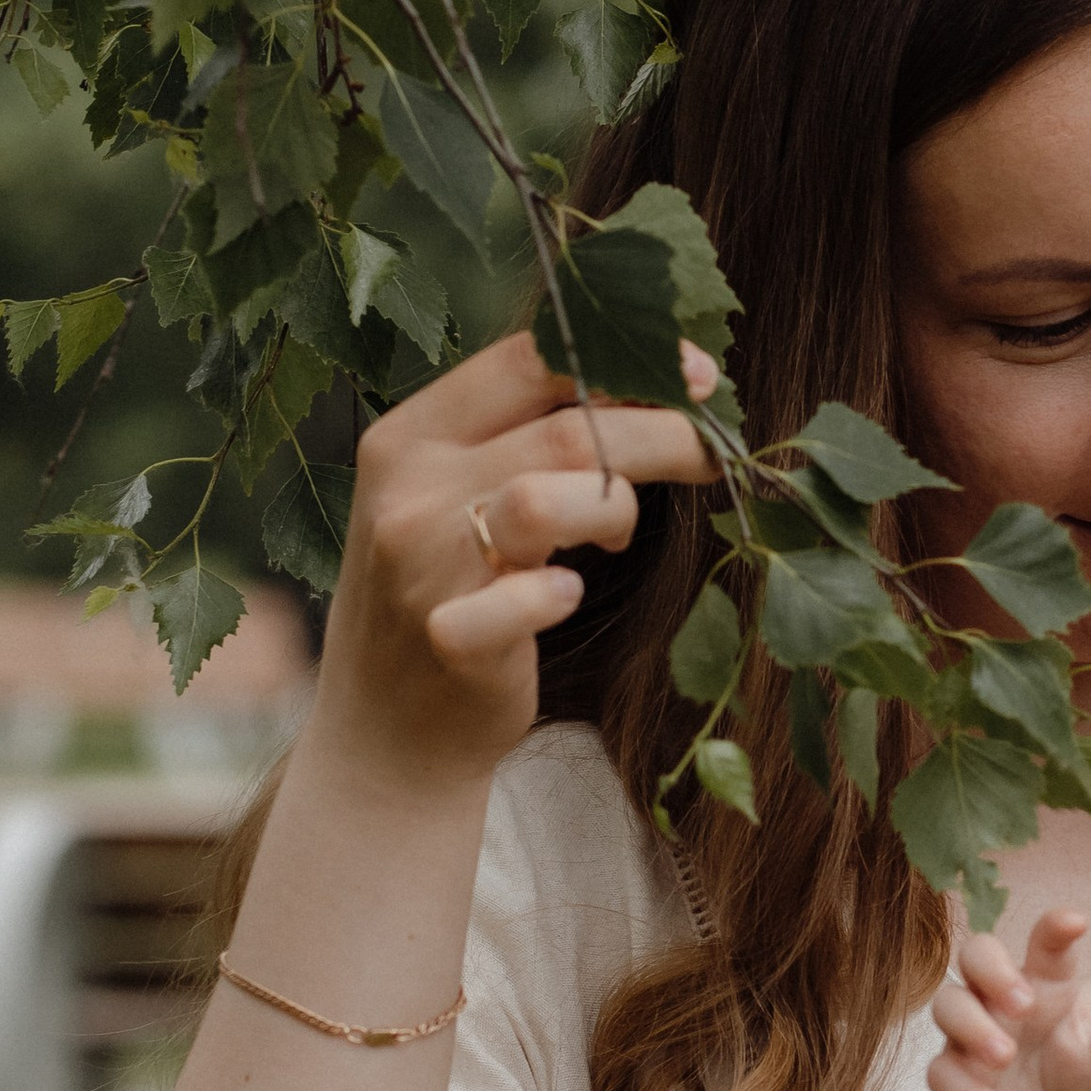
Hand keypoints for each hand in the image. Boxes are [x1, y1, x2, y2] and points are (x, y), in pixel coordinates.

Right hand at [311, 330, 719, 792]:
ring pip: (549, 497)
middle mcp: (407, 490)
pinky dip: (559, 595)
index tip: (696, 374)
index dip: (622, 359)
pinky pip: (528, 598)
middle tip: (706, 452)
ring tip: (616, 535)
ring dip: (612, 509)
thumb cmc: (444, 599)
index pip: (525, 360)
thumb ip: (521, 441)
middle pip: (565, 429)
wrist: (384, 731)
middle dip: (659, 433)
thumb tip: (643, 386)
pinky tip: (565, 598)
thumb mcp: (455, 500)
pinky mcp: (449, 638)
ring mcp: (422, 566)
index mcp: (409, 437)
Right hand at [927, 909, 1090, 1090]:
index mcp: (1042, 982)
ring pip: (949, 1007)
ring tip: (1005, 1056)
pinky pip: (942, 1075)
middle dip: (994, 971)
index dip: (1054, 929)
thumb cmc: (1077, 1071)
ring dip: (974, 1027)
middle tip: (1025, 1003)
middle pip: (975, 956)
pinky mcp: (955, 1076)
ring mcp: (970, 1035)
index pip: (1044, 944)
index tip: (1077, 922)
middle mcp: (999, 1000)